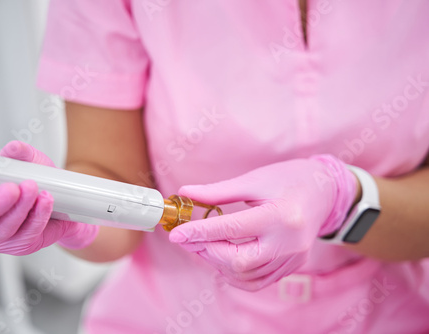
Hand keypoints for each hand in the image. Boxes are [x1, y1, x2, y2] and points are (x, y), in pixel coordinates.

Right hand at [0, 141, 97, 254]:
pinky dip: (38, 215)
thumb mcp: (27, 163)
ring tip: (34, 188)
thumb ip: (18, 155)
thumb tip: (13, 148)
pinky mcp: (19, 245)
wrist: (64, 204)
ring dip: (20, 207)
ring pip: (3, 228)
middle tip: (11, 188)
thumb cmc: (36, 182)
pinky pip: (27, 233)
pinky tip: (45, 201)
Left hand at [169, 155, 357, 290]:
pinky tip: (222, 259)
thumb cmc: (287, 179)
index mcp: (281, 215)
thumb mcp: (252, 180)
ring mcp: (293, 259)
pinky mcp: (293, 266)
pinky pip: (257, 281)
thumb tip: (184, 193)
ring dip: (217, 263)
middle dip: (206, 251)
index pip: (232, 229)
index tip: (176, 234)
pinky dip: (235, 274)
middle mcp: (290, 242)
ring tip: (203, 245)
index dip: (200, 232)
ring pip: (245, 275)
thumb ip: (217, 191)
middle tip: (187, 238)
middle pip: (238, 261)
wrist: (323, 191)